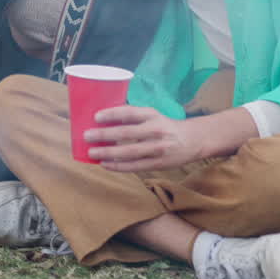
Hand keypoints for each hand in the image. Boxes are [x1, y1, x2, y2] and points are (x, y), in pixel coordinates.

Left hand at [85, 106, 204, 171]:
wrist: (193, 140)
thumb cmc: (164, 126)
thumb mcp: (152, 115)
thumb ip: (132, 117)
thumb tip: (102, 121)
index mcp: (152, 115)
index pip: (130, 112)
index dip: (112, 114)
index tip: (96, 117)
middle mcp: (156, 130)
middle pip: (126, 133)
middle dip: (105, 135)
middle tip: (87, 136)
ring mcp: (157, 148)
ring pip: (129, 152)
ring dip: (108, 153)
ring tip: (92, 153)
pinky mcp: (158, 163)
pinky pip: (135, 166)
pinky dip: (118, 166)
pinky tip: (105, 164)